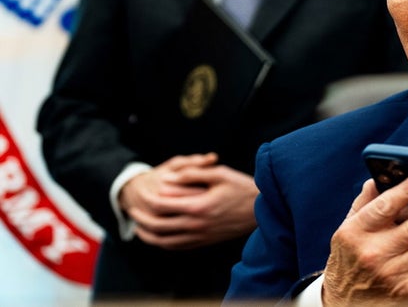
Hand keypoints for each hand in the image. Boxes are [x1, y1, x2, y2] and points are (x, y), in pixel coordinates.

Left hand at [119, 153, 258, 249]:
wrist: (262, 209)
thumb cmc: (241, 187)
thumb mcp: (219, 173)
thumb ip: (192, 173)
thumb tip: (168, 178)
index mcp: (198, 206)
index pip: (161, 205)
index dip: (148, 199)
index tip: (141, 192)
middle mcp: (196, 225)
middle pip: (158, 226)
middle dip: (141, 219)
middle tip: (132, 211)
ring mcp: (200, 236)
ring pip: (164, 241)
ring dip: (148, 235)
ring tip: (138, 228)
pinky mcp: (205, 242)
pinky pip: (177, 247)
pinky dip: (163, 244)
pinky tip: (159, 237)